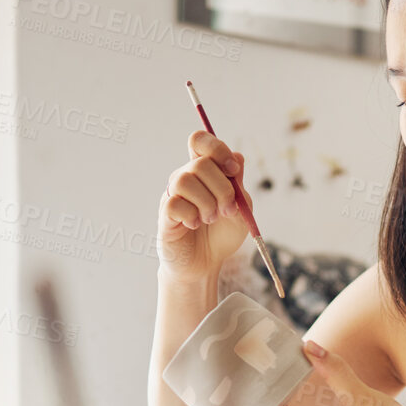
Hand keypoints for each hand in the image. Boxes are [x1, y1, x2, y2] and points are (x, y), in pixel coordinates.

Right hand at [157, 129, 249, 282]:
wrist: (206, 263)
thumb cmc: (221, 234)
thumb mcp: (240, 208)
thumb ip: (238, 184)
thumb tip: (237, 157)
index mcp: (204, 171)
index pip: (200, 141)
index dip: (217, 149)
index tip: (233, 171)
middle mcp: (185, 177)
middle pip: (200, 163)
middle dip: (222, 188)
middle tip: (228, 210)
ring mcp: (172, 194)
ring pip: (186, 180)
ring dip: (207, 202)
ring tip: (211, 218)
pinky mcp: (165, 214)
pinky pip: (175, 204)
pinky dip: (192, 216)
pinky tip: (195, 225)